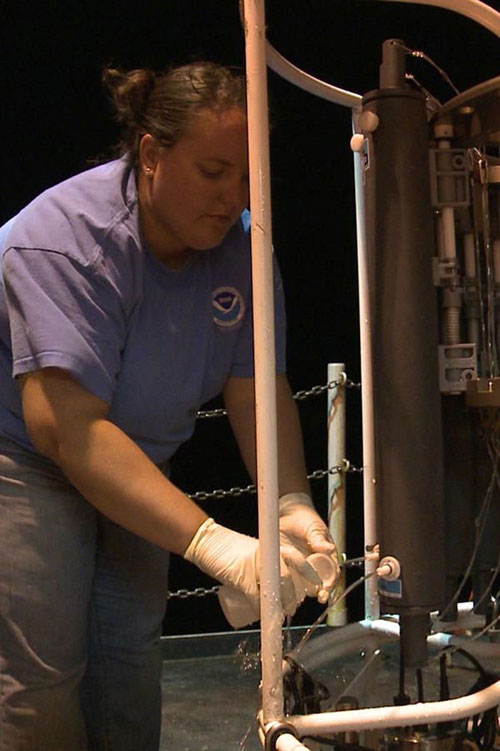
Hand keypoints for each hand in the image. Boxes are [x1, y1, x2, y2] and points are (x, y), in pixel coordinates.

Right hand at [183, 518, 320, 626]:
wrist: (207, 542)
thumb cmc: (229, 549)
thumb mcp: (252, 553)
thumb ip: (263, 565)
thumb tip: (274, 587)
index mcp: (270, 547)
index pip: (296, 558)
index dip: (309, 573)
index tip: (317, 585)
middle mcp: (266, 554)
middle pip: (288, 579)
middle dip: (293, 598)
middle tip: (292, 609)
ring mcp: (254, 565)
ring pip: (274, 589)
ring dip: (279, 606)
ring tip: (280, 615)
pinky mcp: (241, 577)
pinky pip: (254, 597)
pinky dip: (259, 609)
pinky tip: (261, 615)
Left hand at [279, 492, 339, 602]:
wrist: (287, 512)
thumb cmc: (305, 518)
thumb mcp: (313, 527)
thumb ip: (319, 539)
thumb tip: (329, 548)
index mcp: (326, 557)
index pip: (332, 575)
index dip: (330, 585)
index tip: (325, 591)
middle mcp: (315, 565)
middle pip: (319, 584)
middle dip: (317, 592)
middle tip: (315, 596)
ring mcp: (300, 567)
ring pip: (303, 585)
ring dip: (301, 590)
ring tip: (297, 594)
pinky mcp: (286, 566)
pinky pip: (287, 579)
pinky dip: (286, 584)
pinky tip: (283, 587)